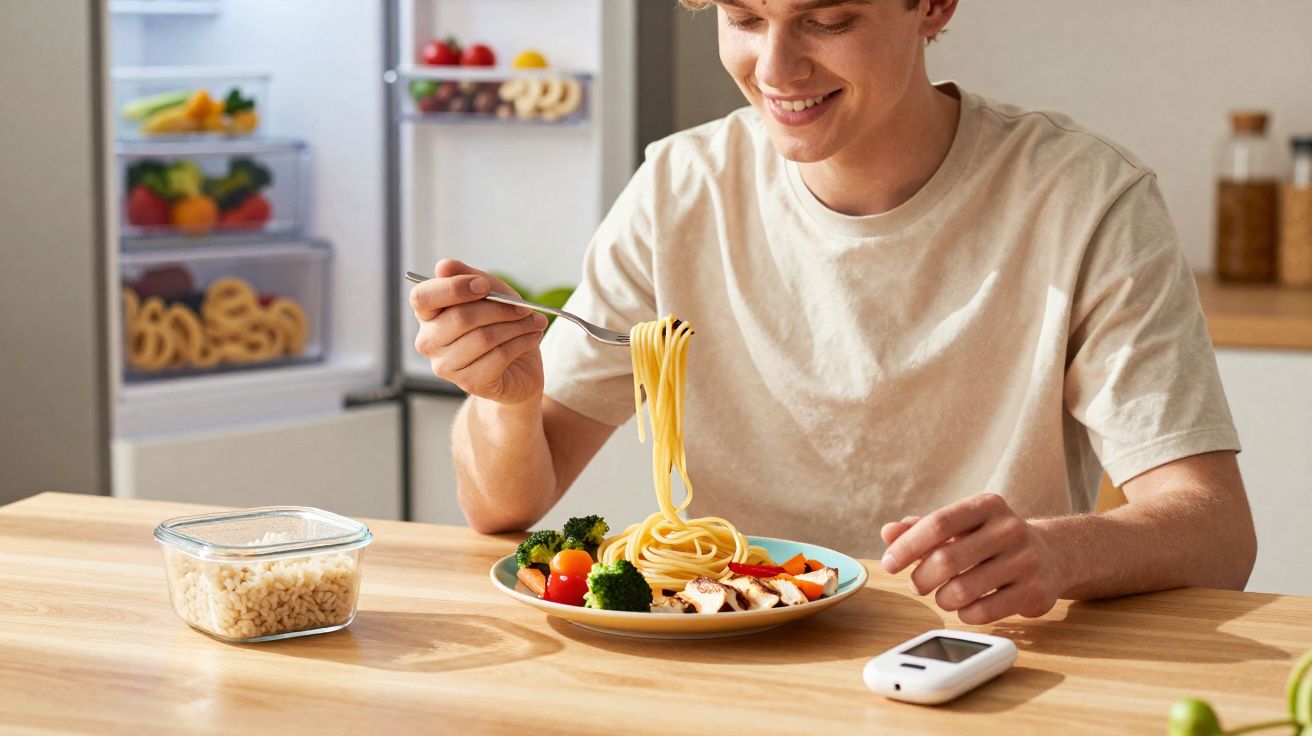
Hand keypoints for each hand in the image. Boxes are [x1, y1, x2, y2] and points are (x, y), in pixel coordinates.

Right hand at [410, 259, 548, 404]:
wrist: (519, 368)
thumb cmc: (500, 325)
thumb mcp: (491, 294)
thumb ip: (470, 277)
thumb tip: (444, 266)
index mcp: (428, 315)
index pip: (423, 297)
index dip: (454, 288)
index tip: (484, 286)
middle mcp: (429, 342)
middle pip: (461, 317)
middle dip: (500, 308)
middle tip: (525, 307)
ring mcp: (446, 366)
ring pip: (483, 337)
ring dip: (516, 325)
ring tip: (535, 321)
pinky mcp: (469, 383)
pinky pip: (498, 356)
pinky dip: (521, 342)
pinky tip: (532, 337)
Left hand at [879, 493, 1064, 624]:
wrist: (1053, 554)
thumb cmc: (992, 539)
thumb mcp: (962, 525)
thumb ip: (922, 528)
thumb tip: (888, 532)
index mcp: (987, 505)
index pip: (938, 523)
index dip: (907, 546)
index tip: (889, 564)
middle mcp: (1009, 529)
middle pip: (946, 559)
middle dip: (921, 578)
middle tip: (917, 585)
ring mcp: (1025, 561)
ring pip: (962, 590)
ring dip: (941, 599)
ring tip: (942, 596)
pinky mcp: (1034, 592)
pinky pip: (983, 612)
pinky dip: (963, 614)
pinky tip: (965, 607)